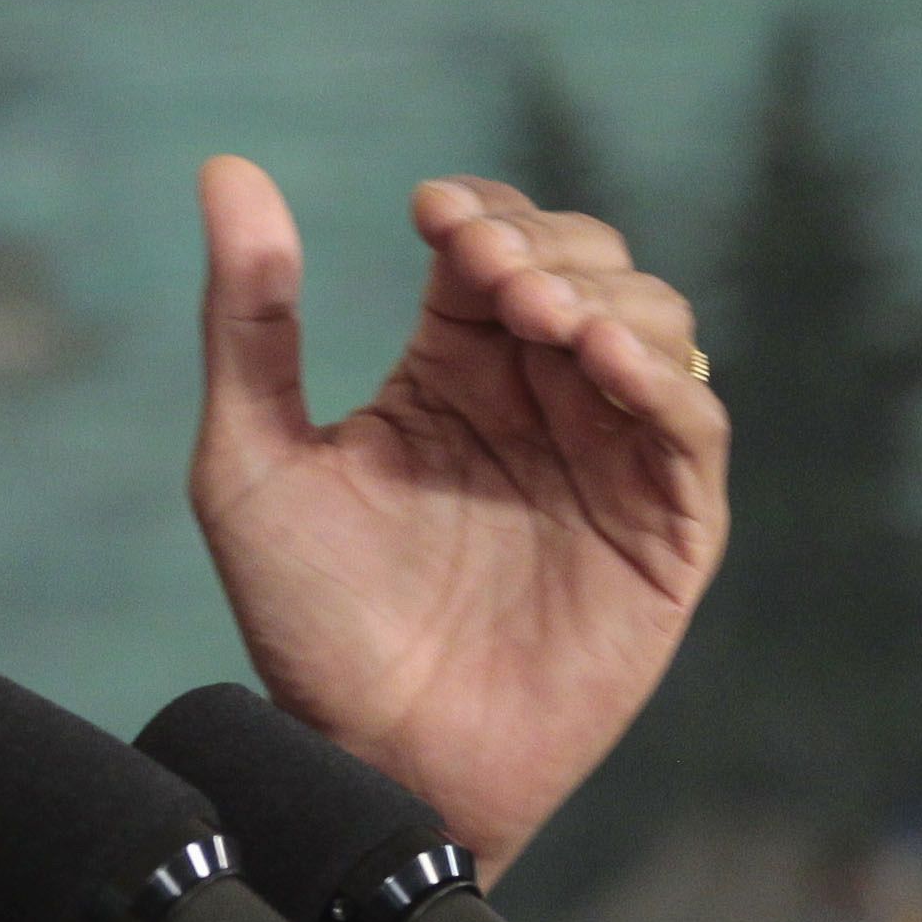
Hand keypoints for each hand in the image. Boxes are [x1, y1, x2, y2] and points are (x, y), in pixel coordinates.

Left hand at [185, 158, 728, 881]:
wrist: (369, 752)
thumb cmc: (305, 619)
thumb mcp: (250, 457)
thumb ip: (247, 319)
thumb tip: (225, 168)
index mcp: (450, 373)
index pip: (492, 244)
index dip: (479, 211)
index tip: (433, 216)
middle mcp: (538, 402)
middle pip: (585, 264)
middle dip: (546, 243)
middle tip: (488, 270)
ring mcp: (608, 461)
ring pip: (655, 324)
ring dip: (605, 294)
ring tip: (539, 314)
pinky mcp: (665, 531)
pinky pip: (696, 426)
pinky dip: (662, 376)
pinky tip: (598, 358)